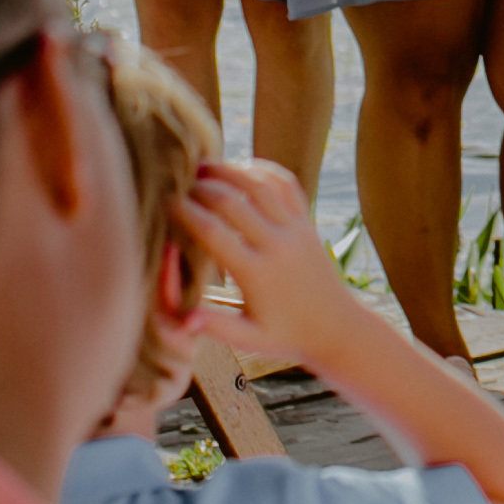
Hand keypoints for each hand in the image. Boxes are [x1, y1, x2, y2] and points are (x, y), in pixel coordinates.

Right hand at [181, 160, 363, 364]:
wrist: (337, 328)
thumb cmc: (286, 337)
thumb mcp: (249, 339)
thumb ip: (214, 327)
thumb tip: (180, 320)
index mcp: (256, 273)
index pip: (213, 233)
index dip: (187, 214)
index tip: (166, 203)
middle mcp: (277, 245)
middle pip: (234, 202)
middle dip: (204, 188)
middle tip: (179, 180)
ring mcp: (296, 229)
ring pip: (261, 186)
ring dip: (231, 170)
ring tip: (204, 164)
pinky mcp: (307, 223)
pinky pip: (288, 186)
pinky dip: (266, 170)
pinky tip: (244, 165)